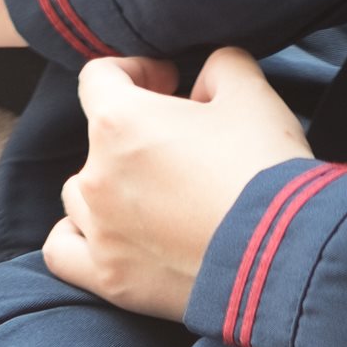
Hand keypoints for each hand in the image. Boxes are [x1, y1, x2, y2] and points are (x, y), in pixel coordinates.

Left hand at [45, 49, 315, 322]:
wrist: (284, 257)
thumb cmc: (264, 172)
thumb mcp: (252, 94)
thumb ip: (221, 66)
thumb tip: (206, 78)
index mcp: (120, 122)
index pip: (99, 77)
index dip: (136, 71)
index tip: (168, 84)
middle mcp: (96, 176)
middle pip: (97, 140)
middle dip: (137, 136)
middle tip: (182, 149)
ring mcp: (99, 232)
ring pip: (79, 195)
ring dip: (109, 186)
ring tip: (151, 195)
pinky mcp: (110, 280)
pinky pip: (62, 251)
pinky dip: (78, 238)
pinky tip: (107, 233)